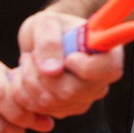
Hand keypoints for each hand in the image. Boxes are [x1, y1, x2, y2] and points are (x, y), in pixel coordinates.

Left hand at [9, 10, 123, 118]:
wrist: (42, 40)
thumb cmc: (51, 26)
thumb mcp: (47, 22)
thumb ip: (49, 41)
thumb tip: (51, 71)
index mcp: (107, 53)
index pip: (109, 69)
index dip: (85, 67)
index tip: (67, 57)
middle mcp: (100, 81)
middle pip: (72, 92)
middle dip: (41, 74)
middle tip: (30, 55)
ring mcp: (84, 98)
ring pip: (53, 103)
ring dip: (29, 82)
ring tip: (26, 61)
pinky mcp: (66, 109)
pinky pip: (41, 110)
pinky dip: (25, 93)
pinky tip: (25, 75)